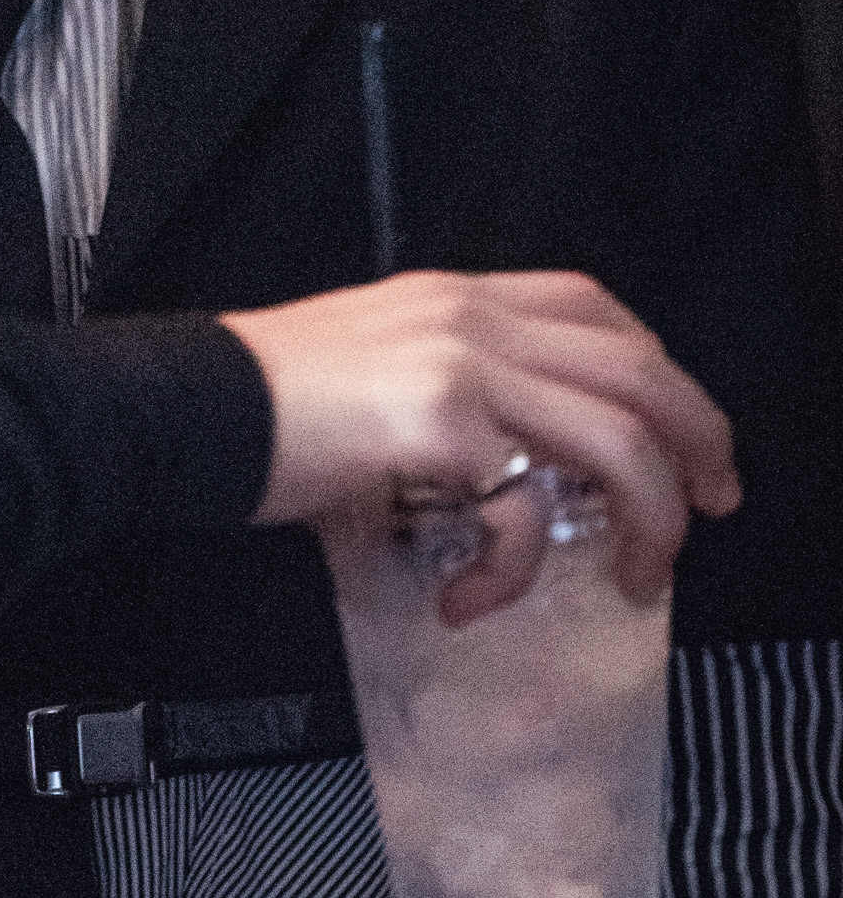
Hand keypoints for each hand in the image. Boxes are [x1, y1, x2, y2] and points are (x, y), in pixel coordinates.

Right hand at [222, 269, 739, 620]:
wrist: (184, 408)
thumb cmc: (263, 402)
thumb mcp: (375, 361)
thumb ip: (450, 385)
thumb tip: (512, 459)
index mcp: (455, 297)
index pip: (596, 305)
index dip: (661, 371)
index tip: (683, 433)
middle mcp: (469, 317)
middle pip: (639, 366)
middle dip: (701, 442)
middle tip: (713, 504)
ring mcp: (460, 367)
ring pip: (618, 435)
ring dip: (651, 517)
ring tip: (637, 571)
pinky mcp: (438, 429)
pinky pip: (521, 510)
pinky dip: (514, 572)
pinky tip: (475, 600)